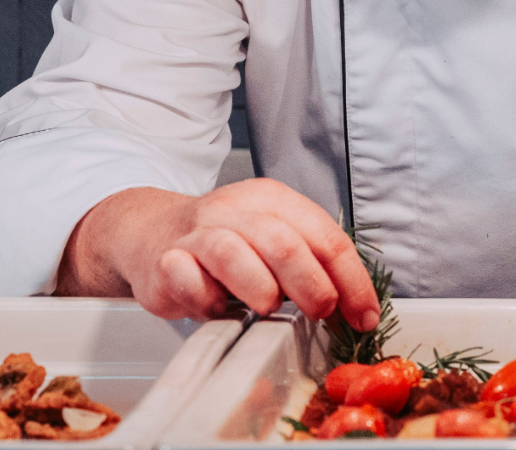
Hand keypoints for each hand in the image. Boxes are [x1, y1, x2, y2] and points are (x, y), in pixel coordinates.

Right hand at [57, 178, 380, 329]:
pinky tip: (215, 306)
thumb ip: (311, 264)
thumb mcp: (273, 241)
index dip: (352, 281)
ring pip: (234, 255)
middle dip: (313, 287)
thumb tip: (356, 307)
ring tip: (267, 307)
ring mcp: (198, 233)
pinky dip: (206, 299)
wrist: (151, 232)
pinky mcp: (166, 260)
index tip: (364, 316)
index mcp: (273, 200)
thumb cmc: (224, 242)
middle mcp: (236, 210)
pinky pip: (188, 279)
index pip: (327, 237)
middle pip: (285, 244)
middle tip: (320, 312)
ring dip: (261, 291)